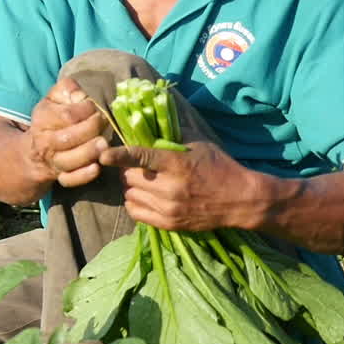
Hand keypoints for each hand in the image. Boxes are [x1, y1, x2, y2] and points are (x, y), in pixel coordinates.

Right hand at [24, 78, 110, 188]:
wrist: (35, 149)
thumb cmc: (53, 118)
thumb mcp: (54, 99)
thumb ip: (66, 89)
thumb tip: (79, 94)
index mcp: (42, 119)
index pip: (67, 115)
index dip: (85, 110)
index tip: (93, 107)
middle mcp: (45, 141)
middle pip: (67, 138)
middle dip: (90, 129)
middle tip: (104, 123)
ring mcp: (52, 160)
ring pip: (69, 160)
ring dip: (89, 152)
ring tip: (104, 144)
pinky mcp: (60, 176)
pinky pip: (69, 180)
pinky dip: (83, 175)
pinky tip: (96, 167)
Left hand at [99, 140, 267, 232]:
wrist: (241, 200)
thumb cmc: (218, 166)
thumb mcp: (198, 144)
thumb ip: (171, 135)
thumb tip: (146, 120)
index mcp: (176, 163)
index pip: (141, 157)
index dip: (119, 155)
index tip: (103, 154)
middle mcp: (170, 187)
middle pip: (129, 177)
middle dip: (128, 170)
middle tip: (135, 167)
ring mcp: (169, 208)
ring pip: (129, 194)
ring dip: (131, 186)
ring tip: (143, 182)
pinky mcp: (169, 223)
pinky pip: (135, 212)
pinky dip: (134, 202)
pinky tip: (144, 196)